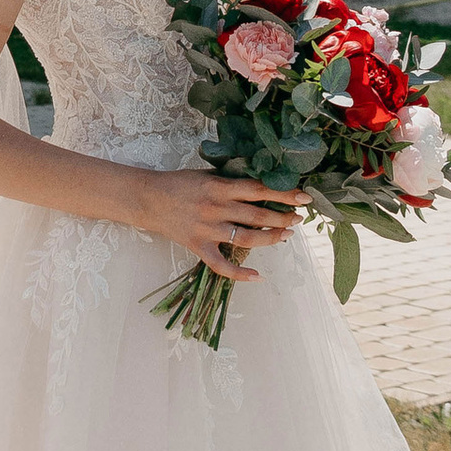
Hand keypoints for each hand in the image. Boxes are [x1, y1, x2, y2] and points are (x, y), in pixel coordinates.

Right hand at [141, 165, 305, 278]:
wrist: (146, 198)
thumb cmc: (178, 183)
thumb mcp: (206, 174)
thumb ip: (231, 180)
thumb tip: (263, 184)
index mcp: (219, 186)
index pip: (259, 189)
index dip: (284, 193)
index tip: (304, 196)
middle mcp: (216, 208)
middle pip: (258, 215)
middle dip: (283, 217)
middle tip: (298, 219)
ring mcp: (207, 229)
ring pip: (246, 238)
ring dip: (270, 238)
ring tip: (286, 235)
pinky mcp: (198, 247)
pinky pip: (221, 265)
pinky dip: (240, 273)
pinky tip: (258, 275)